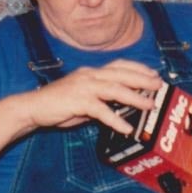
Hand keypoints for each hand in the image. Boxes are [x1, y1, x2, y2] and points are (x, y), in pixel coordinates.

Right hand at [18, 59, 162, 134]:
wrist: (33, 107)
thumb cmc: (58, 105)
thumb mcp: (83, 99)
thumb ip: (101, 100)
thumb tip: (121, 108)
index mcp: (91, 73)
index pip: (119, 65)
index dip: (138, 68)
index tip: (153, 73)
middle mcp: (89, 76)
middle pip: (121, 74)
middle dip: (142, 79)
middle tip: (158, 85)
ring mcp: (83, 87)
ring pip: (114, 89)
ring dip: (134, 97)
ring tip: (149, 105)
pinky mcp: (77, 101)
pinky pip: (100, 110)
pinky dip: (115, 119)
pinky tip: (125, 127)